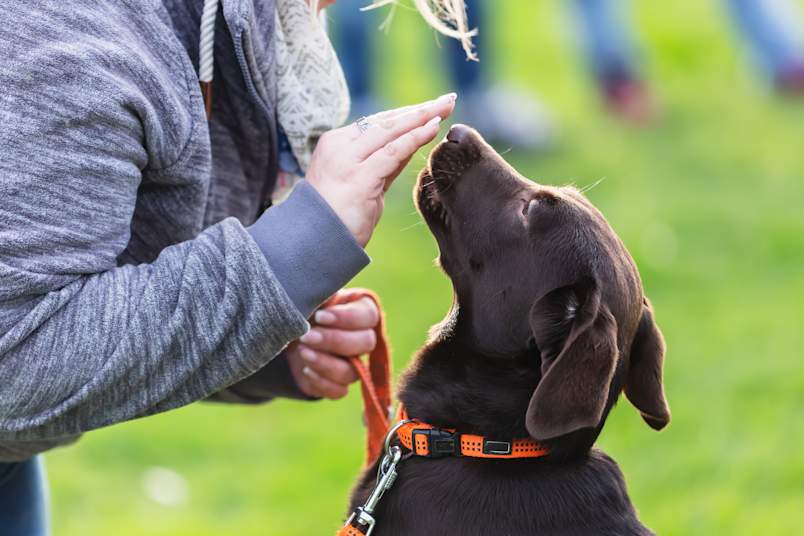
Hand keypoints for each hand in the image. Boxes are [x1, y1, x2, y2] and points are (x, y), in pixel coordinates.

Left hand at [287, 294, 380, 398]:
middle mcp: (362, 339)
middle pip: (365, 343)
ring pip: (353, 371)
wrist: (285, 333)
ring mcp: (352, 364)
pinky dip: (322, 382)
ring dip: (325, 363)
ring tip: (302, 351)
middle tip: (307, 336)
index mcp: (361, 311)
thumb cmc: (303, 308)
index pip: (368, 317)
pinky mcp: (338, 384)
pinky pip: (339, 391)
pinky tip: (305, 370)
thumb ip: (321, 294)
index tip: (320, 317)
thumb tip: (325, 298)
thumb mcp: (311, 296)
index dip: (347, 318)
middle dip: (335, 340)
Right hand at [306, 94, 456, 246]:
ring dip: (421, 117)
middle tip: (447, 99)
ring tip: (446, 107)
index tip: (431, 108)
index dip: (406, 114)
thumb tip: (409, 146)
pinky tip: (433, 129)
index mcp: (336, 144)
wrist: (314, 242)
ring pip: (390, 131)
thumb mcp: (364, 183)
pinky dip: (415, 138)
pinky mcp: (359, 177)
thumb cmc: (338, 219)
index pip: (377, 123)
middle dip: (419, 110)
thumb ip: (383, 165)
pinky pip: (392, 152)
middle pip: (386, 122)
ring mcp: (347, 160)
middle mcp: (340, 146)